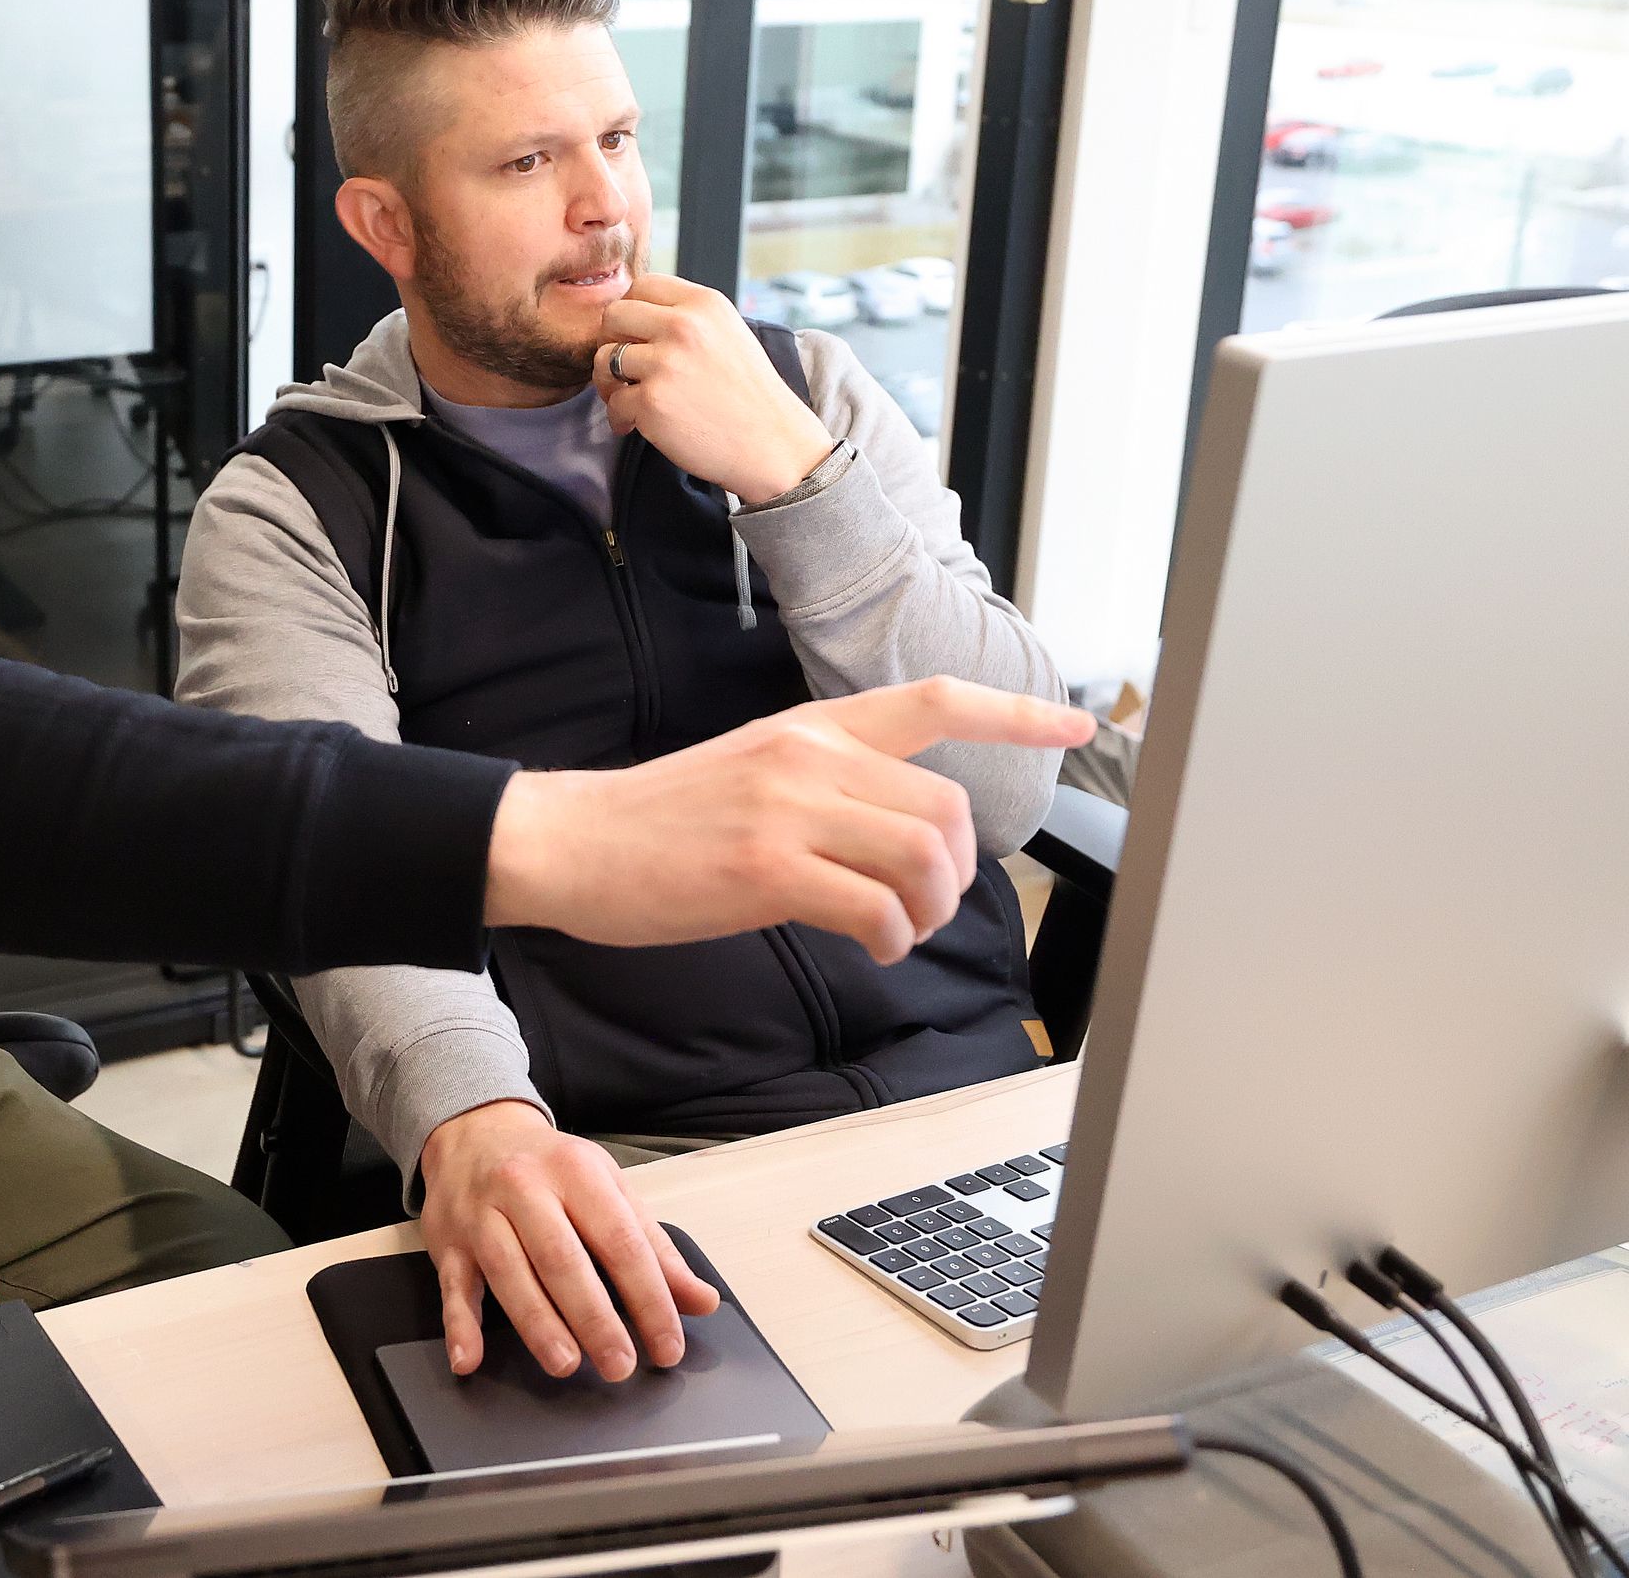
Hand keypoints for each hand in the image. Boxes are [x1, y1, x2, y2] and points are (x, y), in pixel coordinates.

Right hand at [420, 1101, 718, 1381]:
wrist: (474, 1130)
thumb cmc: (551, 1167)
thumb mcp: (608, 1189)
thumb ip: (654, 1247)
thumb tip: (702, 1301)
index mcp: (576, 1172)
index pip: (620, 1240)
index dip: (648, 1297)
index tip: (667, 1345)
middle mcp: (524, 1187)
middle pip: (561, 1258)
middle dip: (593, 1317)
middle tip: (619, 1366)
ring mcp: (480, 1214)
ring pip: (508, 1271)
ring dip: (537, 1323)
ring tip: (566, 1364)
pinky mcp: (447, 1240)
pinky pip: (451, 1286)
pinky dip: (458, 1326)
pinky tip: (469, 1359)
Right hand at [485, 677, 1093, 960]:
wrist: (571, 841)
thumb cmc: (655, 821)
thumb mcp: (749, 767)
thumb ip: (824, 782)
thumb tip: (896, 834)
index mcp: (808, 726)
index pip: (932, 701)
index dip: (1016, 712)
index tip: (1077, 721)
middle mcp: (807, 755)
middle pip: (946, 806)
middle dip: (960, 869)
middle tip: (927, 903)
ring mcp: (788, 809)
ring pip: (922, 856)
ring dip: (930, 909)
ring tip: (899, 929)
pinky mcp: (766, 869)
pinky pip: (876, 908)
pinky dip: (893, 939)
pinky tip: (873, 946)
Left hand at [593, 274, 832, 502]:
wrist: (773, 445)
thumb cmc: (749, 395)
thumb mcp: (727, 333)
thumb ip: (686, 318)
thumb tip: (632, 317)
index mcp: (703, 304)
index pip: (643, 285)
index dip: (630, 311)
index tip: (632, 334)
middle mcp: (683, 326)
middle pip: (613, 315)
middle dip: (610, 341)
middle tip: (622, 366)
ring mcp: (665, 363)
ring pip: (605, 359)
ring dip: (608, 382)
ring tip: (625, 397)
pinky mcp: (652, 401)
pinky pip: (613, 403)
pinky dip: (620, 417)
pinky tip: (635, 425)